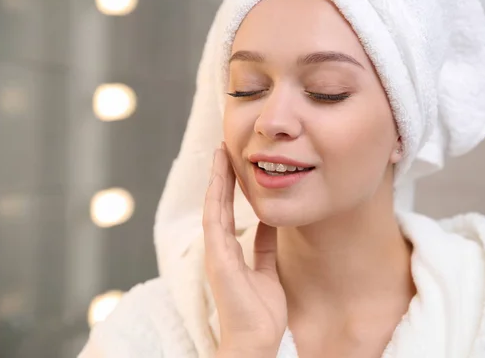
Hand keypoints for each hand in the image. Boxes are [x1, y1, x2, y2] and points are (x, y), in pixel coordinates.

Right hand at [203, 143, 286, 355]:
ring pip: (214, 207)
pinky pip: (215, 223)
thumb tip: (270, 220)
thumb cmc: (260, 311)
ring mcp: (216, 252)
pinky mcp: (218, 259)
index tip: (235, 161)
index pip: (228, 209)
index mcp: (230, 250)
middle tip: (224, 146)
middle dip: (221, 174)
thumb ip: (265, 244)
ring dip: (216, 180)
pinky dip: (217, 200)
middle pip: (218, 203)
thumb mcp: (267, 268)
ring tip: (221, 153)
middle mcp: (219, 248)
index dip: (231, 185)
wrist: (256, 341)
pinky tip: (220, 180)